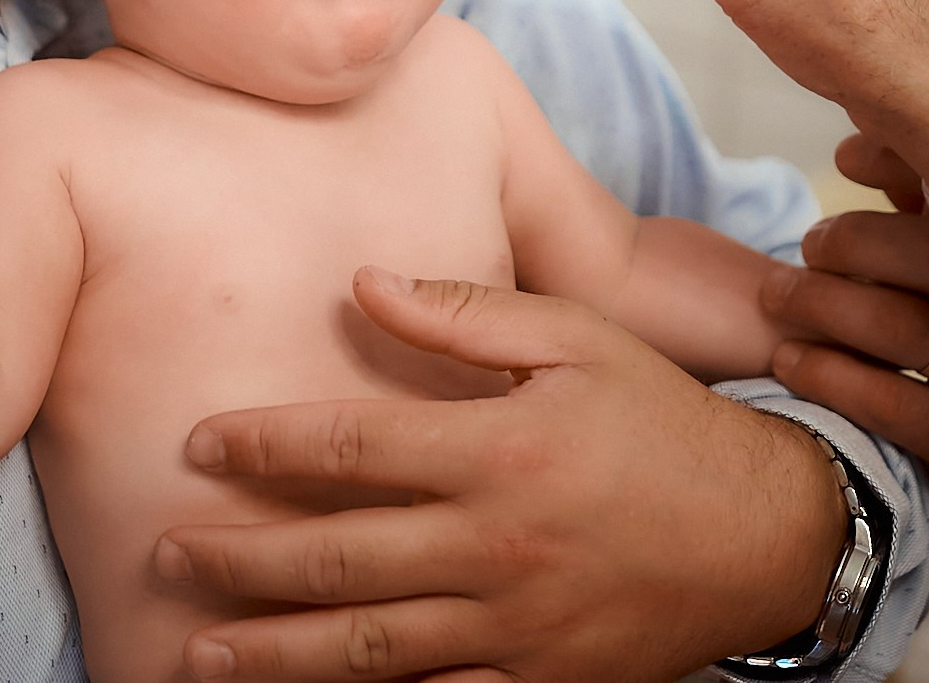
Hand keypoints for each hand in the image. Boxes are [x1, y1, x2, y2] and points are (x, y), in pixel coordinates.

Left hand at [156, 268, 844, 681]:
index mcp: (500, 450)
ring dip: (273, 650)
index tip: (199, 445)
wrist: (762, 534)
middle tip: (165, 554)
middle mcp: (496, 545)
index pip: (350, 450)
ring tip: (200, 650)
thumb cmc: (661, 420)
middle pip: (337, 559)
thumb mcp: (577, 339)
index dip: (264, 447)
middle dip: (238, 559)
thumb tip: (362, 282)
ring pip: (367, 648)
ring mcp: (513, 628)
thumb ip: (465, 315)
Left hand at [762, 133, 928, 638]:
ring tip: (779, 298)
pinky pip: (896, 404)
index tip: (845, 157)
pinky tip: (791, 362)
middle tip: (808, 244)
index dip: (905, 167)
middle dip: (854, 242)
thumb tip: (858, 145)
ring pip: (908, 330)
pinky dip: (832, 377)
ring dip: (828, 307)